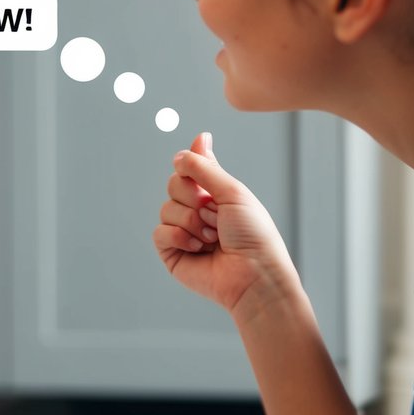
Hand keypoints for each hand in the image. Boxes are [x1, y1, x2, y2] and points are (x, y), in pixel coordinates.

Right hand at [152, 132, 301, 321]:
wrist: (253, 275)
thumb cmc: (253, 236)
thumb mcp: (232, 192)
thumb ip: (206, 167)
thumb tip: (198, 139)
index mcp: (214, 194)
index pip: (189, 168)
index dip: (192, 168)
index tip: (202, 171)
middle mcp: (197, 211)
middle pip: (173, 185)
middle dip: (194, 199)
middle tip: (216, 215)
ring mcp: (183, 231)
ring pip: (166, 209)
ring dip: (191, 222)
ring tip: (212, 238)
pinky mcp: (172, 252)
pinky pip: (159, 232)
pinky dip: (178, 237)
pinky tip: (198, 248)